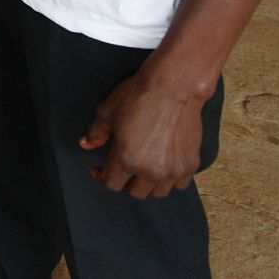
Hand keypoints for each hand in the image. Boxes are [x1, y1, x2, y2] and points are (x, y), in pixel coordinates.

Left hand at [80, 66, 210, 198]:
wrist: (175, 86)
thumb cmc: (139, 95)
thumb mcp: (108, 111)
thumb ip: (96, 132)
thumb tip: (86, 145)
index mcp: (127, 159)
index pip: (112, 184)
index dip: (102, 176)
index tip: (99, 168)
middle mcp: (151, 171)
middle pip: (135, 192)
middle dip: (126, 180)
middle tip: (123, 166)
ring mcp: (173, 170)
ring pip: (158, 191)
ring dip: (149, 183)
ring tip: (144, 166)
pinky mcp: (191, 165)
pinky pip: (179, 184)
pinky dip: (171, 179)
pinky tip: (164, 164)